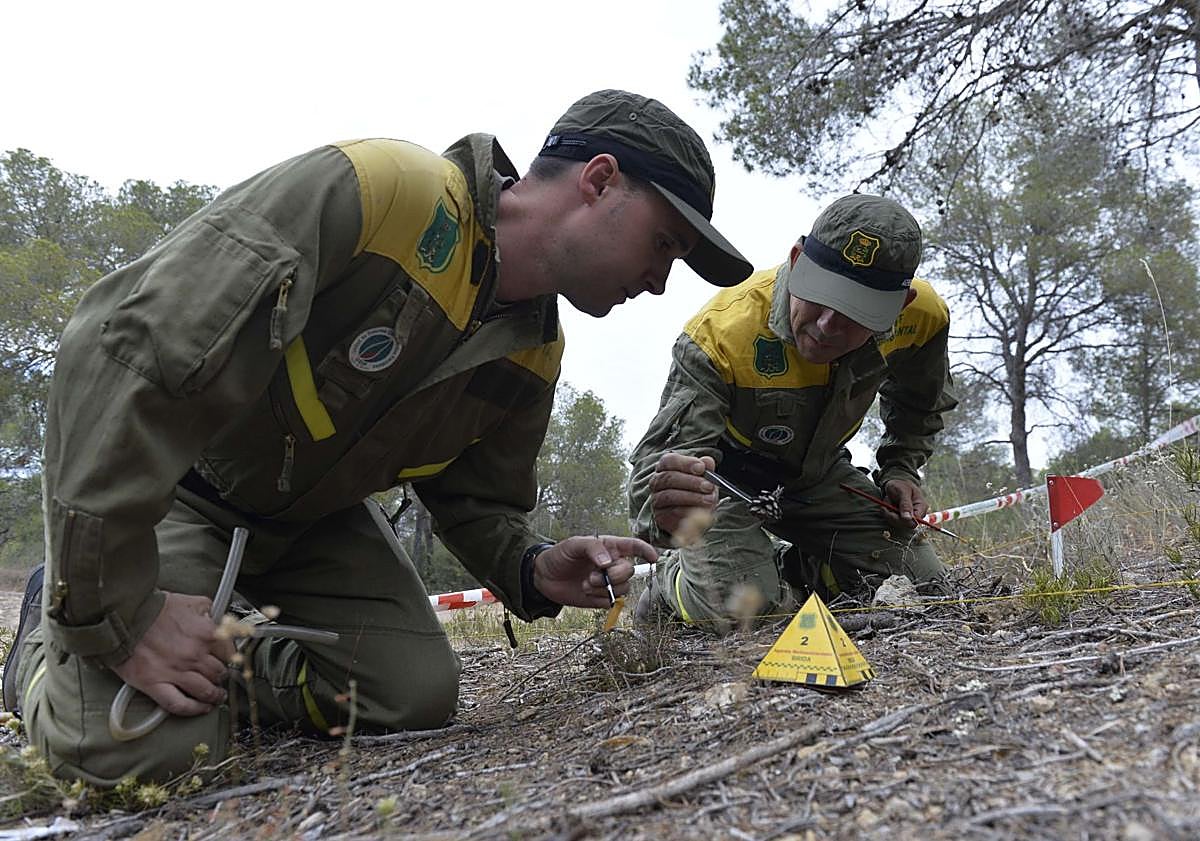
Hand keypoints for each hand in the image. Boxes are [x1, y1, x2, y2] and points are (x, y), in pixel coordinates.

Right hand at [110, 592, 234, 716]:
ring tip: (216, 697)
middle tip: (221, 679)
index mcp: (207, 634)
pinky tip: (200, 709)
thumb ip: (208, 611)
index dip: (230, 658)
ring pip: (204, 691)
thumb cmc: (154, 608)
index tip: (229, 661)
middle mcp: (194, 655)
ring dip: (214, 696)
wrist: (124, 616)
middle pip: (219, 673)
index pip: (230, 652)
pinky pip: (178, 704)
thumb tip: (217, 618)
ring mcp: (175, 672)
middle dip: (222, 677)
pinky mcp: (155, 684)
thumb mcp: (190, 602)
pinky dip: (193, 710)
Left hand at [531, 536, 656, 608]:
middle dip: (614, 575)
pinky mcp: (601, 598)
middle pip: (629, 571)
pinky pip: (611, 601)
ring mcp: (608, 582)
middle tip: (594, 575)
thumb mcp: (574, 544)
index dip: (646, 551)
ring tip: (586, 583)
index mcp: (609, 547)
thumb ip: (593, 548)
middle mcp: (612, 565)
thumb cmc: (560, 555)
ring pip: (623, 588)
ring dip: (604, 588)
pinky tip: (586, 592)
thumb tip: (608, 562)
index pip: (634, 546)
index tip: (653, 558)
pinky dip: (599, 598)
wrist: (543, 577)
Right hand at [647, 452, 717, 533]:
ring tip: (709, 499)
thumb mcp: (705, 478)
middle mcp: (657, 482)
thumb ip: (706, 469)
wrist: (695, 515)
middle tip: (708, 486)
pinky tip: (700, 511)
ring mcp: (656, 499)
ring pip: (669, 496)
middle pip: (669, 478)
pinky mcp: (660, 516)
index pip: (669, 460)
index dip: (685, 463)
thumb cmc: (698, 490)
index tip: (701, 468)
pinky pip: (671, 513)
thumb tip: (708, 461)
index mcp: (665, 467)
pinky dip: (687, 512)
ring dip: (691, 497)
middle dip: (691, 482)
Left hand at [881, 478, 928, 529]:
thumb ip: (905, 504)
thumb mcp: (903, 491)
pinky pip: (893, 521)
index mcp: (921, 506)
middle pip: (906, 524)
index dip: (905, 520)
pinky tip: (886, 507)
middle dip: (893, 517)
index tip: (893, 512)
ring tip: (886, 504)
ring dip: (889, 515)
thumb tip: (908, 518)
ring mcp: (908, 517)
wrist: (895, 483)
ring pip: (898, 524)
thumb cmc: (901, 485)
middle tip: (885, 507)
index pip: (916, 521)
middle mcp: (916, 514)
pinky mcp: (900, 518)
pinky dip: (887, 514)